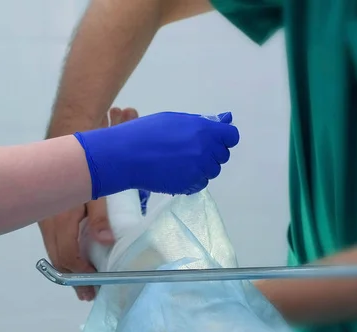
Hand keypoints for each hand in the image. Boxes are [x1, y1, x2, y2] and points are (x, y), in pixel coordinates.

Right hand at [39, 108, 139, 301]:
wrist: (68, 132)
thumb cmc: (85, 161)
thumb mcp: (97, 188)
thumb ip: (100, 216)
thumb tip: (106, 241)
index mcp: (59, 218)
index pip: (67, 256)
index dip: (80, 273)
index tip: (94, 285)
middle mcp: (47, 220)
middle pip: (57, 257)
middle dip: (72, 277)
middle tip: (88, 293)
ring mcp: (44, 215)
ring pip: (54, 248)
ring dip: (68, 265)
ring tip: (84, 279)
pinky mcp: (47, 209)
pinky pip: (54, 238)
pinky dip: (65, 251)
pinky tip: (76, 254)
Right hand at [74, 111, 238, 198]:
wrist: (126, 156)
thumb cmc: (146, 132)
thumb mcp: (176, 119)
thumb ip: (202, 122)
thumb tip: (226, 120)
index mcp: (204, 130)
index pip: (231, 136)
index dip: (223, 138)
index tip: (212, 139)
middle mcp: (205, 150)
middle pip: (222, 155)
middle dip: (211, 152)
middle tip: (189, 150)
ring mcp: (198, 170)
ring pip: (212, 171)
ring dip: (202, 167)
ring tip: (180, 161)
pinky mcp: (189, 185)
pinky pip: (200, 183)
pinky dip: (193, 179)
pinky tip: (176, 172)